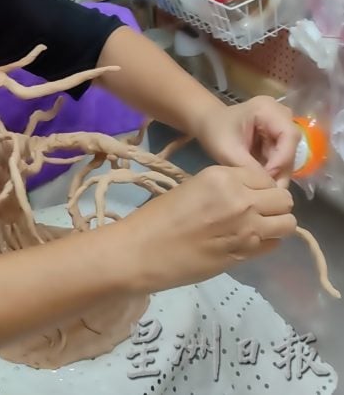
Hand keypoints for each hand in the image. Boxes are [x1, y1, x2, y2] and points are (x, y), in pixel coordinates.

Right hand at [125, 165, 296, 292]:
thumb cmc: (156, 217)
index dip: (260, 187)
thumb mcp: (191, 188)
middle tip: (256, 212)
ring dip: (276, 224)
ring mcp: (247, 228)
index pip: (264, 177)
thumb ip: (223, 189)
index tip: (249, 195)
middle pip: (283, 199)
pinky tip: (246, 243)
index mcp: (222, 177)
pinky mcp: (247, 254)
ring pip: (287, 222)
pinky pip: (275, 244)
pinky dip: (267, 243)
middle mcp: (240, 199)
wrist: (142, 251)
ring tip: (256, 228)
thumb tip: (247, 195)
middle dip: (274, 205)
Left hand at [193, 96, 299, 187]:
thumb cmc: (214, 132)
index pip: (289, 135)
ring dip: (277, 172)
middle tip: (269, 190)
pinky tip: (262, 180)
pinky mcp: (277, 137)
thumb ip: (250, 167)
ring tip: (264, 187)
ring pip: (288, 154)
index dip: (282, 159)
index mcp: (267, 109)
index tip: (268, 178)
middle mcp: (280, 114)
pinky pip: (282, 157)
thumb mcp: (228, 150)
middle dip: (280, 169)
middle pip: (291, 146)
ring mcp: (280, 125)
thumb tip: (271, 188)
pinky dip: (273, 169)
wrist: (207, 125)